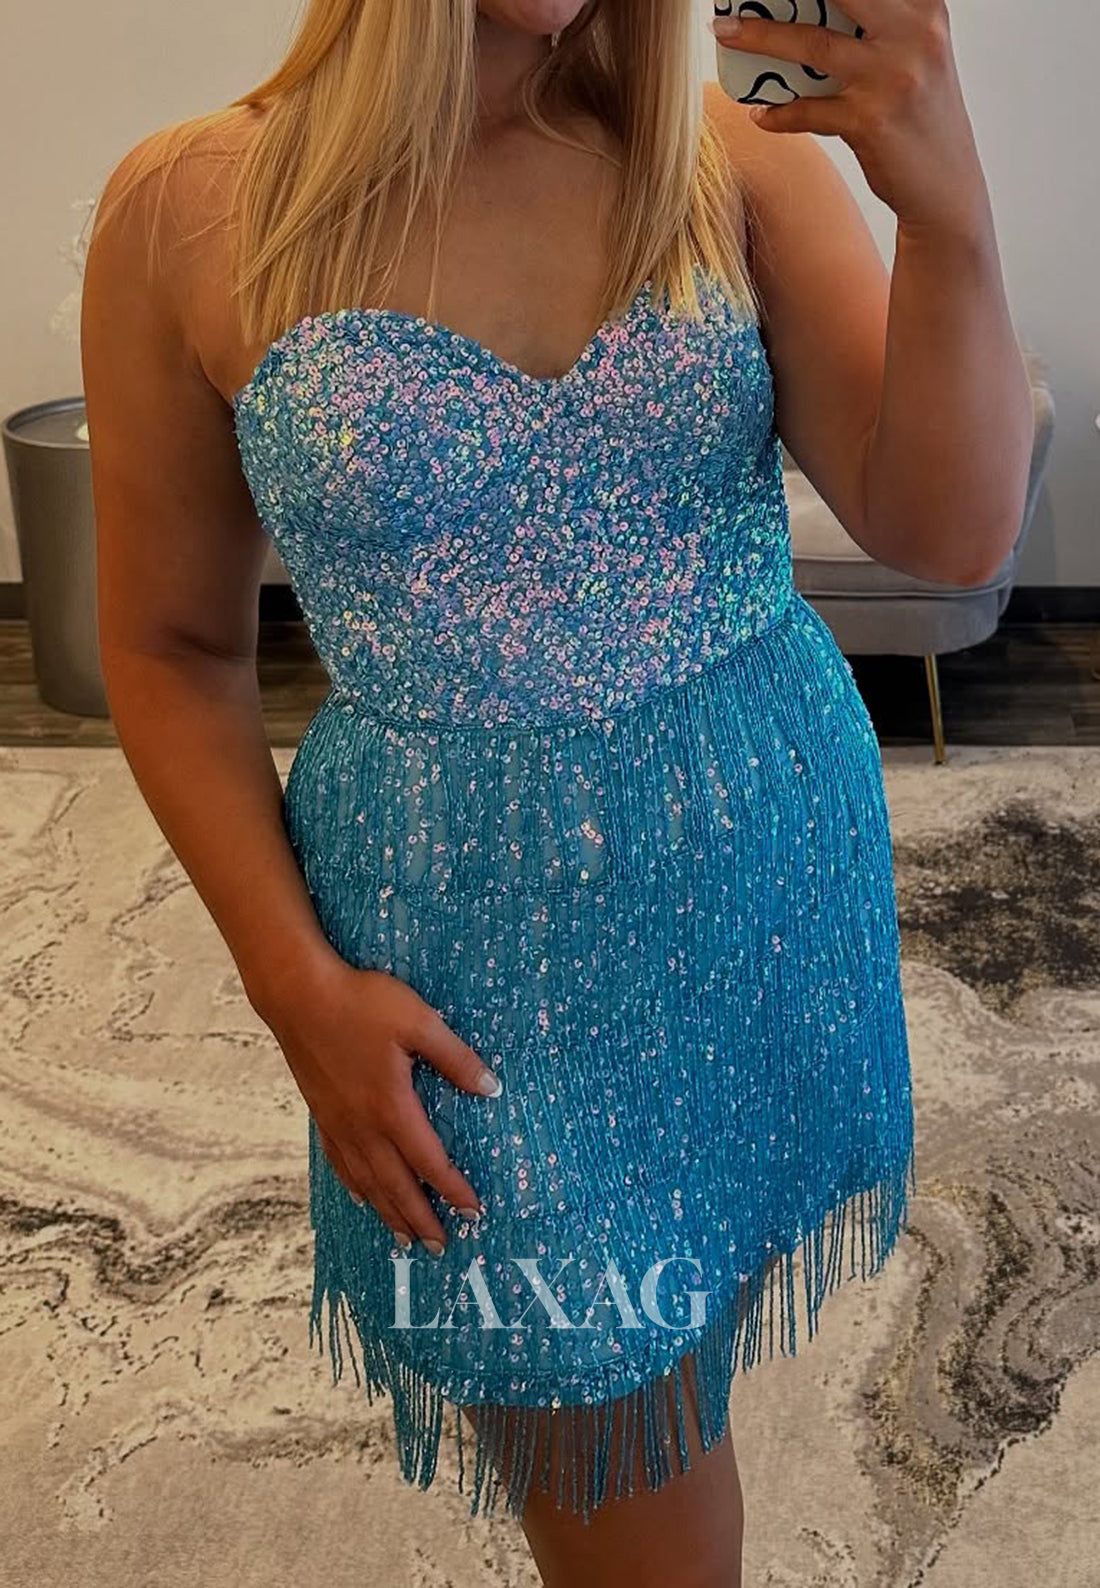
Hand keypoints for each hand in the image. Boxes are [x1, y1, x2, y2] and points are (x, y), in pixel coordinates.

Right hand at [265, 959, 500, 1253]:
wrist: (297, 995)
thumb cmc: (361, 1002)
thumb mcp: (419, 1022)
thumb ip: (456, 1058)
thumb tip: (491, 1088)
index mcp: (391, 1107)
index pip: (429, 1162)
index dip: (452, 1190)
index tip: (474, 1213)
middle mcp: (363, 1125)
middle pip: (396, 1185)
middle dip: (420, 1218)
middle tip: (440, 1247)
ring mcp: (337, 1122)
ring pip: (366, 1181)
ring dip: (389, 1212)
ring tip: (405, 1239)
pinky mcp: (320, 1113)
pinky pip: (340, 1163)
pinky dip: (355, 1186)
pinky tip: (362, 1197)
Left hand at [711, 1, 992, 238]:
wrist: (945, 187)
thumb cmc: (918, 116)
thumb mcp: (915, 54)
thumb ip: (878, 24)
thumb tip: (806, 8)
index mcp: (926, 7)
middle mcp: (915, 33)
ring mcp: (892, 77)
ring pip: (812, 44)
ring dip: (760, 36)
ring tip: (724, 30)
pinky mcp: (870, 122)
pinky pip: (808, 111)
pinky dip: (779, 113)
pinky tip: (759, 113)